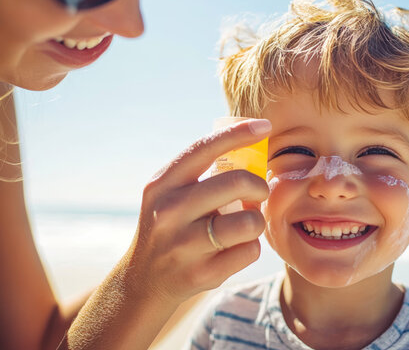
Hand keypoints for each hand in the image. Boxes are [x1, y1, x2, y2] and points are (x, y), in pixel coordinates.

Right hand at [128, 118, 271, 302]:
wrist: (144, 281)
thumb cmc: (172, 227)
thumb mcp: (171, 195)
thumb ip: (201, 174)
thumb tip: (250, 146)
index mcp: (163, 184)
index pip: (205, 148)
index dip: (239, 133)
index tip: (265, 125)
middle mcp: (169, 212)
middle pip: (238, 182)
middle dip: (259, 186)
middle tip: (258, 193)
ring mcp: (183, 245)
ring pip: (249, 221)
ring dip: (256, 222)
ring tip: (243, 225)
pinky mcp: (201, 274)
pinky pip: (249, 252)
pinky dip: (250, 248)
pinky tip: (233, 250)